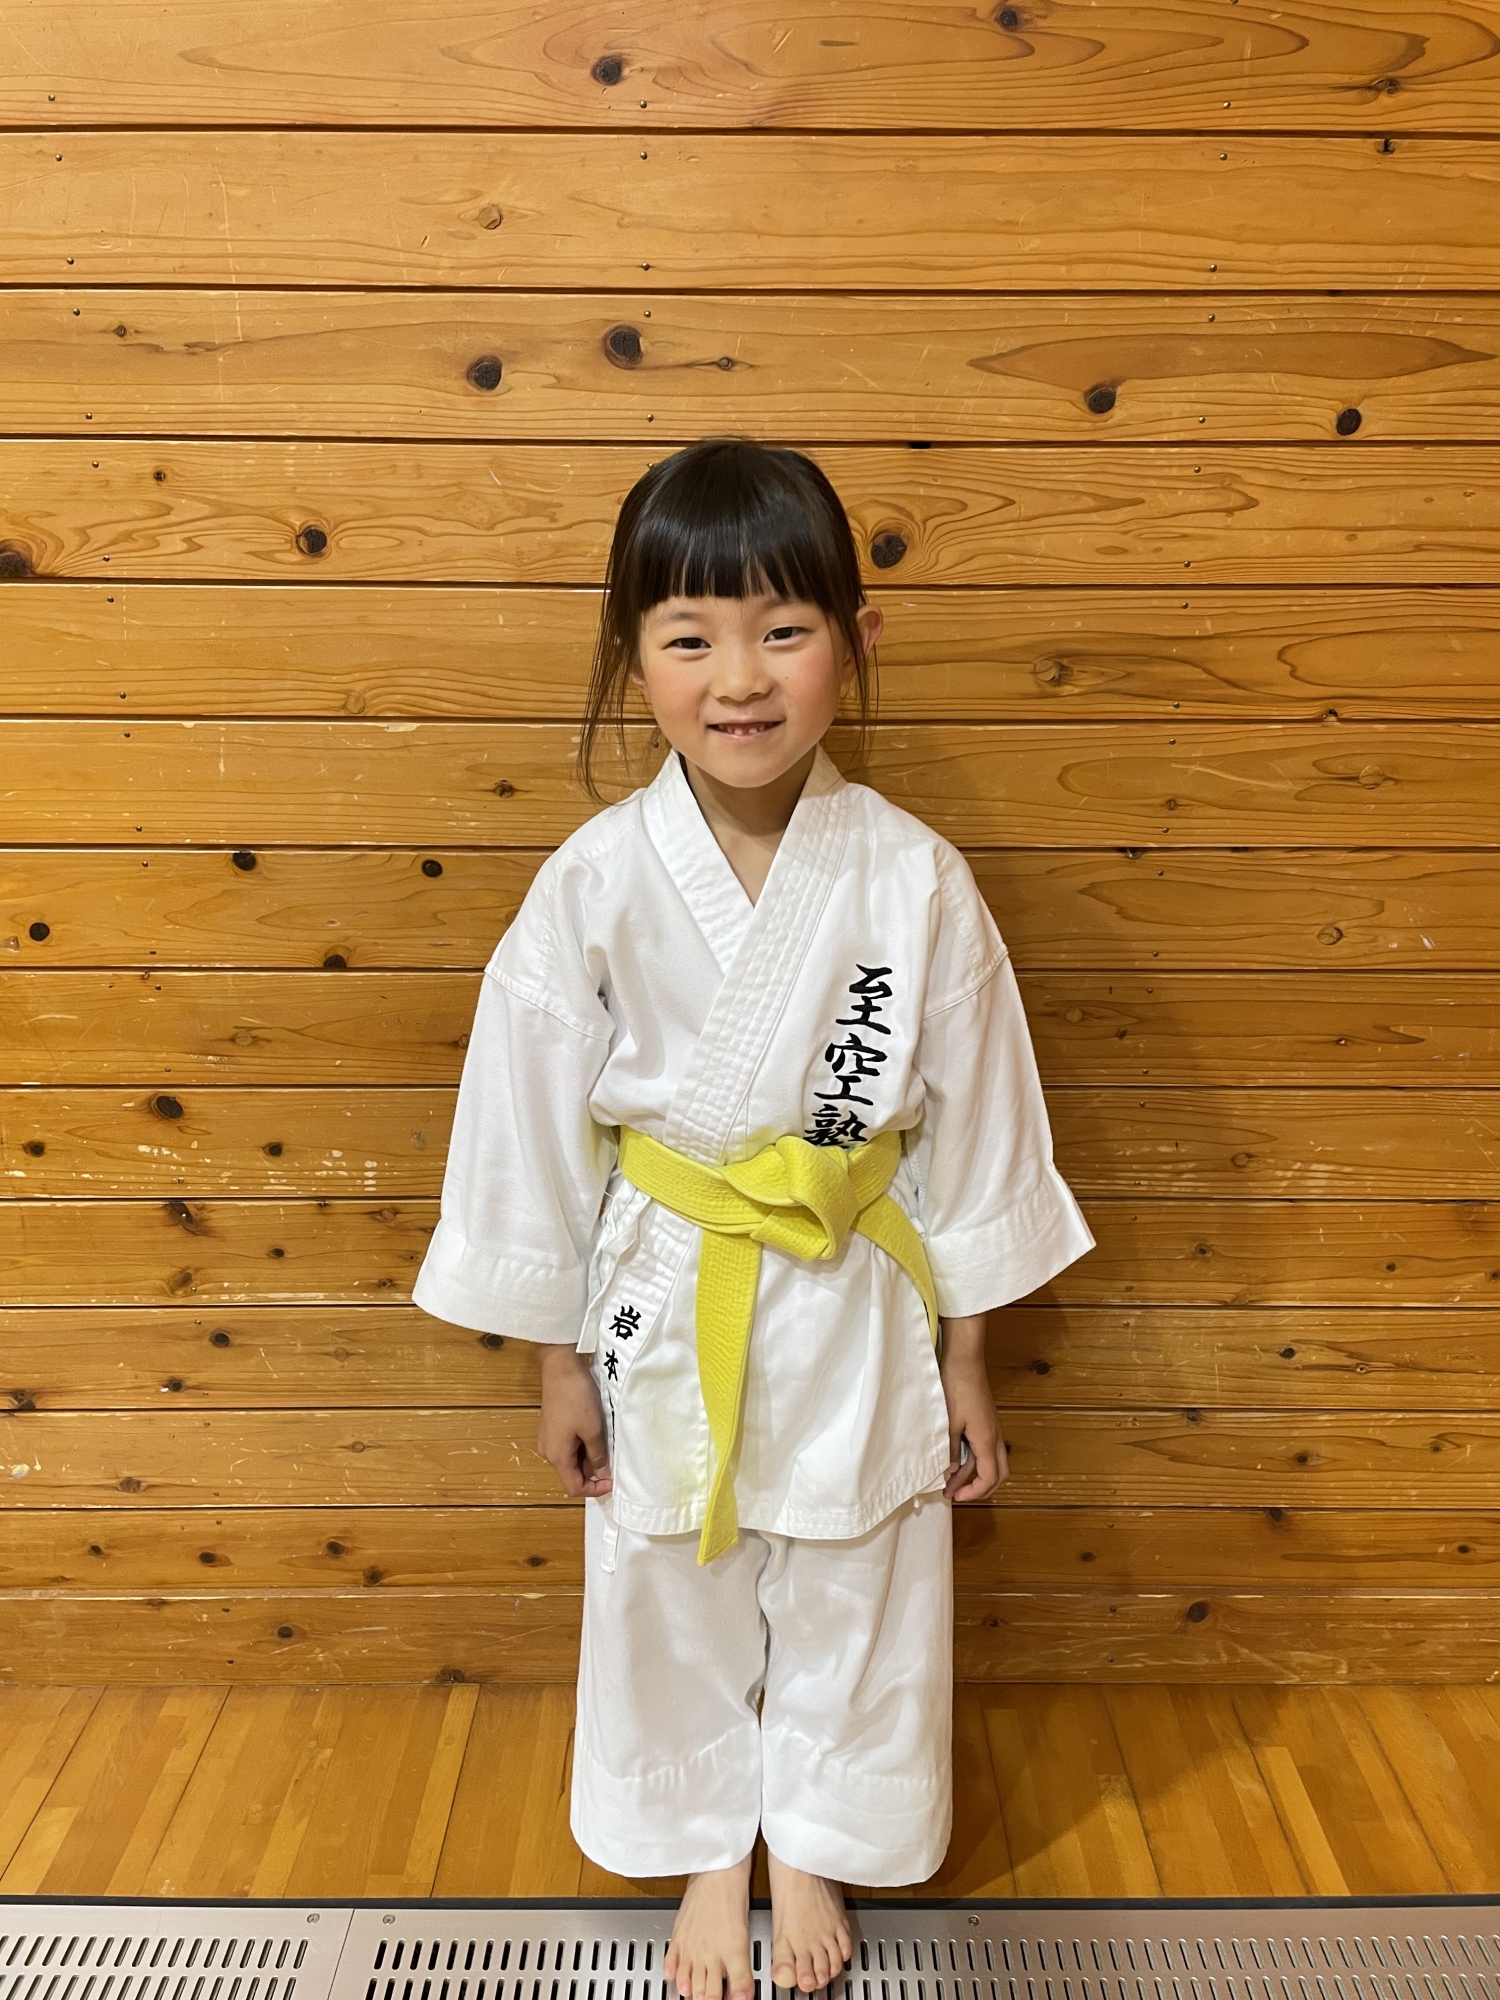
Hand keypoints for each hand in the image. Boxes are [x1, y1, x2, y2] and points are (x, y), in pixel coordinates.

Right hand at [537, 1345, 612, 1497]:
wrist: (561, 1369)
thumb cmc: (577, 1399)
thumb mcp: (594, 1430)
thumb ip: (598, 1455)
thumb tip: (602, 1474)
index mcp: (557, 1456)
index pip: (574, 1488)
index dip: (595, 1489)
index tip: (613, 1481)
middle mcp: (549, 1452)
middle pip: (572, 1474)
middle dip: (594, 1472)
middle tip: (613, 1458)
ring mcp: (549, 1439)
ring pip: (572, 1460)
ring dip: (590, 1457)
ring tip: (606, 1443)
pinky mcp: (552, 1428)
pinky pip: (569, 1446)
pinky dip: (583, 1446)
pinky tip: (595, 1433)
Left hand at [937, 1313, 1007, 1502]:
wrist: (964, 1359)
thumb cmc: (955, 1387)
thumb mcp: (948, 1423)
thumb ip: (950, 1450)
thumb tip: (950, 1471)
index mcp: (987, 1439)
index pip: (990, 1477)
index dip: (975, 1492)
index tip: (955, 1496)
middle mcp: (994, 1436)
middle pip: (998, 1473)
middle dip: (979, 1488)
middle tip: (956, 1493)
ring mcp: (992, 1428)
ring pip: (990, 1461)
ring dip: (973, 1473)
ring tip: (949, 1480)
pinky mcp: (986, 1421)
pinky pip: (985, 1448)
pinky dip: (973, 1460)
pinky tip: (954, 1459)